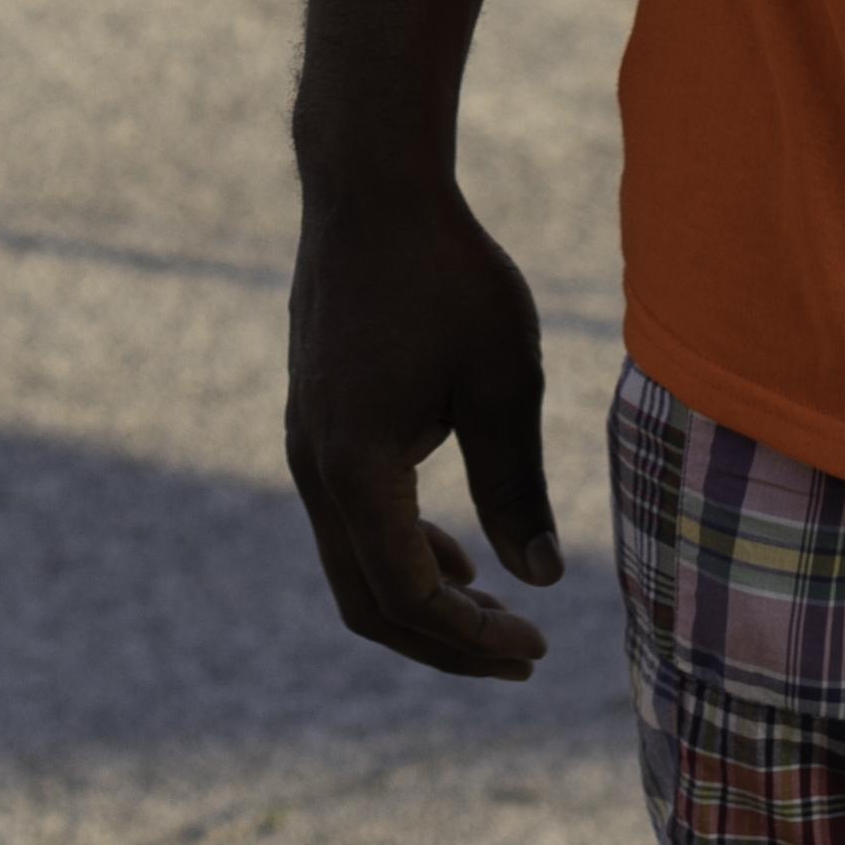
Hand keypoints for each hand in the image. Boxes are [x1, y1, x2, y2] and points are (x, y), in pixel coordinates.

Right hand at [284, 180, 564, 677]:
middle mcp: (313, 467)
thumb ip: (516, 486)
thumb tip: (540, 580)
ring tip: (499, 615)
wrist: (371, 188)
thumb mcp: (504, 381)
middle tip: (523, 656)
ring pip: (353, 565)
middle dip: (446, 642)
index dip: (472, 638)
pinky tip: (457, 556)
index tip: (538, 646)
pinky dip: (400, 554)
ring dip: (423, 602)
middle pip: (369, 600)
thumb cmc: (448, 274)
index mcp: (356, 464)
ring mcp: (304, 446)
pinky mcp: (312, 424)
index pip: (408, 593)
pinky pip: (348, 521)